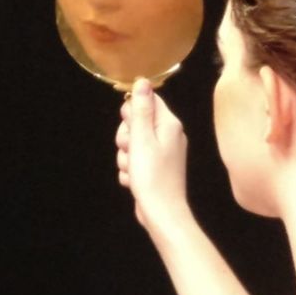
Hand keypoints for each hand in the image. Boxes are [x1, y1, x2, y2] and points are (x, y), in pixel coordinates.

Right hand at [115, 78, 189, 228]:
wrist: (161, 213)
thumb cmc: (152, 176)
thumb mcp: (142, 139)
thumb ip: (141, 110)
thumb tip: (142, 81)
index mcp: (169, 124)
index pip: (148, 100)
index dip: (132, 112)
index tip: (129, 126)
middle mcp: (169, 135)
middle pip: (137, 122)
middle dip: (126, 137)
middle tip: (130, 150)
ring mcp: (163, 153)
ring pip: (132, 143)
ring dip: (126, 156)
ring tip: (133, 169)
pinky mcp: (155, 168)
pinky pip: (135, 160)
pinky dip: (130, 170)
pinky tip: (134, 180)